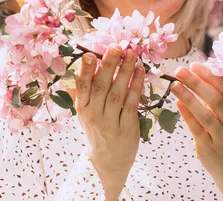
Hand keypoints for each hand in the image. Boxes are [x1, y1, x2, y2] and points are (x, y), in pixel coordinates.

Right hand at [75, 44, 144, 199]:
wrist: (109, 162)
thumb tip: (81, 66)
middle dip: (108, 65)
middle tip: (116, 46)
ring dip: (125, 72)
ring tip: (132, 55)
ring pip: (117, 93)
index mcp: (83, 108)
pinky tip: (141, 72)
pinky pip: (132, 103)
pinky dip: (137, 86)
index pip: (83, 86)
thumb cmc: (98, 130)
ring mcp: (110, 122)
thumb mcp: (86, 113)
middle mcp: (94, 115)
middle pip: (100, 86)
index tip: (90, 53)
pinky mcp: (127, 127)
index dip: (86, 70)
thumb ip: (85, 91)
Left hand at [171, 62, 222, 176]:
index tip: (195, 65)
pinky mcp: (209, 148)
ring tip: (174, 85)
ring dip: (189, 98)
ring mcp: (222, 136)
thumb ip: (219, 96)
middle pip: (215, 100)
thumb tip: (199, 71)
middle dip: (196, 83)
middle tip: (180, 70)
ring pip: (205, 115)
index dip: (210, 76)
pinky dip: (188, 116)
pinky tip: (177, 104)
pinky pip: (197, 130)